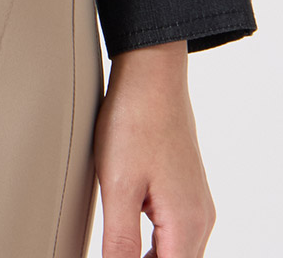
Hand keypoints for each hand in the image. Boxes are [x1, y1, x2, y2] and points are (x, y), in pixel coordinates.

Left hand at [94, 40, 215, 257]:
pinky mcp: (185, 188)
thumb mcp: (118, 186)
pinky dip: (154, 242)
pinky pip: (174, 232)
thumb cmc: (134, 119)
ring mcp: (195, 202)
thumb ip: (120, 241)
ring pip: (176, 252)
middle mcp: (200, 218)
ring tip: (114, 248)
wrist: (151, 71)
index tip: (112, 254)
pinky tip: (128, 233)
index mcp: (186, 224)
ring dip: (148, 257)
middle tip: (110, 249)